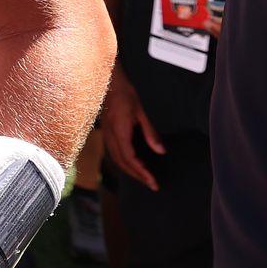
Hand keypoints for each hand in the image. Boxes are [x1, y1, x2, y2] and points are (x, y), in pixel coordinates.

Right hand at [99, 67, 163, 190]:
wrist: (108, 83)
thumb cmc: (124, 94)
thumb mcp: (141, 113)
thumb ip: (150, 133)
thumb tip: (160, 151)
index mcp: (120, 132)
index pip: (130, 159)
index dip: (142, 172)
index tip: (153, 181)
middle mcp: (110, 137)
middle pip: (123, 164)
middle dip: (137, 176)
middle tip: (151, 184)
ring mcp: (106, 136)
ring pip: (116, 160)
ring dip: (130, 171)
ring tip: (144, 176)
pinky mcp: (106, 134)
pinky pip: (113, 153)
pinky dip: (124, 163)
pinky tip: (132, 163)